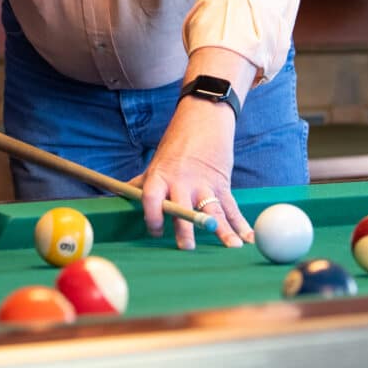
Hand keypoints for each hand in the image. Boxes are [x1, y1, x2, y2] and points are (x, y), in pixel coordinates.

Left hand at [132, 96, 253, 249]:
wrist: (203, 120)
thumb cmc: (176, 145)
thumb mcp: (157, 161)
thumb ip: (143, 182)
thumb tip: (119, 193)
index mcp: (161, 176)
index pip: (151, 198)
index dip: (152, 216)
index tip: (156, 232)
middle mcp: (182, 181)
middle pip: (182, 209)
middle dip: (185, 229)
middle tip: (187, 247)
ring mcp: (204, 183)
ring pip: (213, 210)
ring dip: (223, 231)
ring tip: (231, 248)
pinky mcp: (222, 183)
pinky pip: (232, 207)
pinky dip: (242, 224)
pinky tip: (248, 238)